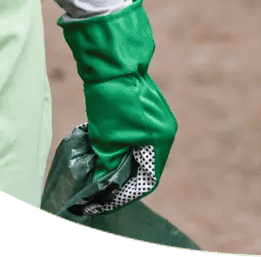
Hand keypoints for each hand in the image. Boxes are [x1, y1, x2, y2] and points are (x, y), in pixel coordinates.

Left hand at [59, 0, 177, 208]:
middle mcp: (164, 129)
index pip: (147, 179)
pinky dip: (118, 145)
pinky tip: (101, 149)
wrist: (112, 59)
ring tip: (97, 171)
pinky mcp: (144, 107)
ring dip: (117, 161)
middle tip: (97, 189)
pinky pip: (133, 135)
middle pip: (142, 165)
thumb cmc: (113, 99)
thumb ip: (107, 164)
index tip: (102, 201)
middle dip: (119, 178)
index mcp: (161, 138)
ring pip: (136, 150)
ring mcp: (155, 116)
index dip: (123, 194)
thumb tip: (100, 182)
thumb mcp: (107, 137)